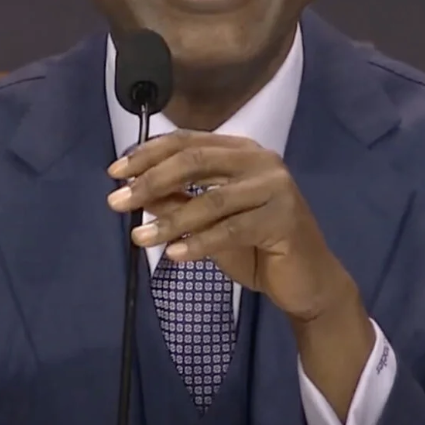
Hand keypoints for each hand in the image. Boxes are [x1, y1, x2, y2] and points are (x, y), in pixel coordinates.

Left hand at [107, 131, 375, 416]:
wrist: (309, 282)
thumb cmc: (257, 248)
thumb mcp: (209, 223)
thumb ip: (179, 202)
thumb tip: (135, 191)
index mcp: (242, 151)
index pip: (188, 142)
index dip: (148, 154)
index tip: (115, 172)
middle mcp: (261, 160)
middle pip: (196, 161)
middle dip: (151, 181)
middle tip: (118, 201)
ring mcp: (276, 187)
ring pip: (212, 200)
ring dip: (170, 220)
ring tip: (138, 238)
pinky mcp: (284, 219)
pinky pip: (232, 230)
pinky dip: (199, 243)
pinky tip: (175, 256)